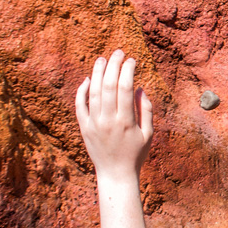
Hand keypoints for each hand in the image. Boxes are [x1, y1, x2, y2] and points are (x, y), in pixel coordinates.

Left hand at [75, 49, 152, 185]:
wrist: (115, 174)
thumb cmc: (136, 154)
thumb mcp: (148, 134)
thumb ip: (145, 110)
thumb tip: (139, 88)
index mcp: (126, 121)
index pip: (125, 88)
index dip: (128, 70)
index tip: (132, 60)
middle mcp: (108, 120)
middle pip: (108, 85)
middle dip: (113, 65)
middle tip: (118, 52)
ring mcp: (93, 124)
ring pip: (93, 92)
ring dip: (97, 72)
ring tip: (102, 59)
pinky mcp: (84, 127)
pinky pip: (79, 105)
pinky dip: (82, 90)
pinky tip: (88, 79)